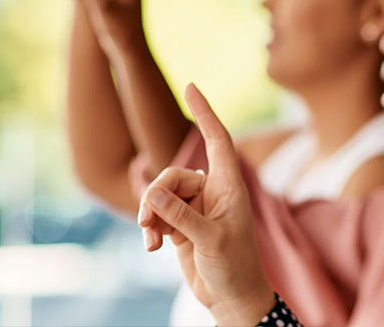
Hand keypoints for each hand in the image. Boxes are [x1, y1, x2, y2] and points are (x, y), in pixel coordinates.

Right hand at [137, 84, 274, 326]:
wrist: (231, 298)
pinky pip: (157, 214)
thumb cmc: (234, 267)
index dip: (205, 112)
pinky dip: (151, 228)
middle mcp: (213, 191)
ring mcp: (196, 207)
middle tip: (150, 223)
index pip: (217, 140)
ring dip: (151, 216)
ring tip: (152, 240)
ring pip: (161, 195)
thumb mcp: (210, 240)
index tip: (191, 86)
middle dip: (157, 197)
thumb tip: (155, 192)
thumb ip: (182, 216)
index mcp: (230, 186)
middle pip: (174, 175)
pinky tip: (152, 247)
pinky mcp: (181, 224)